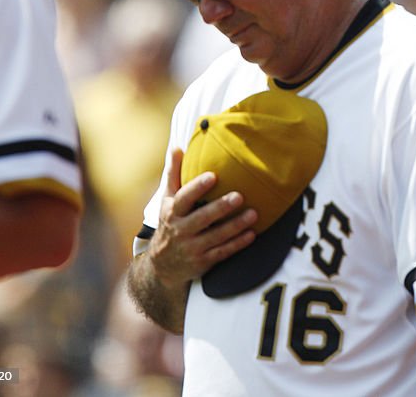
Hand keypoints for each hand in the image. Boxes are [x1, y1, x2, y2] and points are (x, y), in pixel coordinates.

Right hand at [147, 148, 257, 288]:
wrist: (162, 267)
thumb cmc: (171, 224)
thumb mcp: (167, 201)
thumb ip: (174, 175)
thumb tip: (177, 147)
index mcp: (172, 212)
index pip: (184, 198)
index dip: (197, 187)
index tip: (213, 176)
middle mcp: (180, 231)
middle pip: (202, 218)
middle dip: (221, 208)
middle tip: (240, 196)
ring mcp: (191, 248)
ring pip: (216, 237)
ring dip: (235, 226)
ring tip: (254, 214)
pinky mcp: (203, 262)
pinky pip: (222, 253)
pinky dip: (237, 244)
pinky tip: (252, 234)